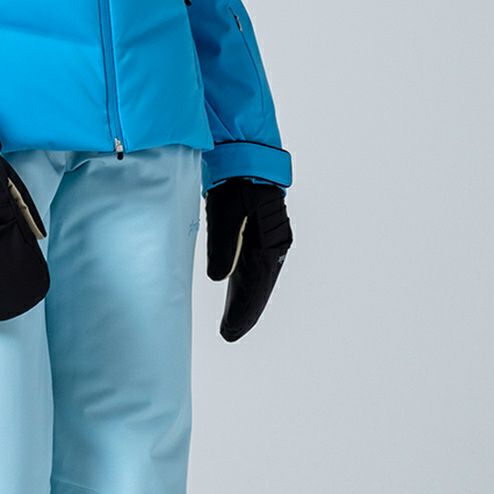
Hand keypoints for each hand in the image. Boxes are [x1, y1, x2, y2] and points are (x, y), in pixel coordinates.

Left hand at [204, 179, 291, 341]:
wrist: (248, 159)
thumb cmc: (235, 184)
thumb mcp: (224, 211)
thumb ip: (223, 245)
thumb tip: (218, 279)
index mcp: (269, 241)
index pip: (255, 285)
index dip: (242, 310)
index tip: (231, 331)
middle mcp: (275, 245)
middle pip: (260, 287)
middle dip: (245, 312)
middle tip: (230, 335)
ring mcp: (271, 242)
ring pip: (259, 280)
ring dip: (247, 301)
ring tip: (234, 324)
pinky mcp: (263, 237)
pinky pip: (258, 269)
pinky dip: (249, 286)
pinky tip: (240, 296)